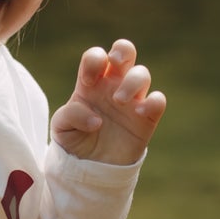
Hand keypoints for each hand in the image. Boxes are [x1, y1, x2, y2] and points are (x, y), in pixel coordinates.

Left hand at [51, 39, 166, 164]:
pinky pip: (158, 101)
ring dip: (132, 82)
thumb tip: (95, 119)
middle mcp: (113, 86)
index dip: (94, 60)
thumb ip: (70, 115)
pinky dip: (154, 101)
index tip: (87, 82)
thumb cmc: (75, 140)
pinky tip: (140, 113)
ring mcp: (132, 101)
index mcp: (91, 82)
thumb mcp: (61, 127)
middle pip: (125, 51)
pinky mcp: (146, 118)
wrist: (90, 167)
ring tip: (119, 101)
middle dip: (122, 51)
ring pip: (142, 73)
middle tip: (115, 63)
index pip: (96, 56)